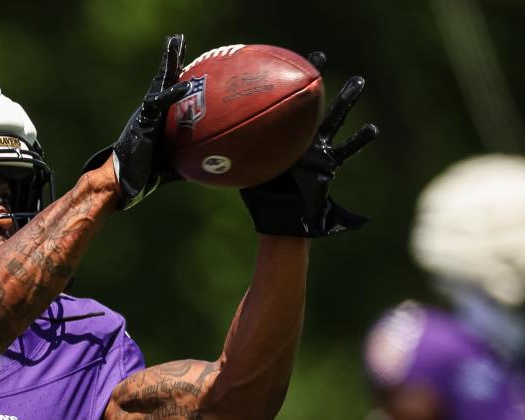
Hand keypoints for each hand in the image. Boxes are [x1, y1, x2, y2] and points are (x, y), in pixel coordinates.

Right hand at [84, 34, 190, 209]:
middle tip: (178, 40)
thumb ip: (185, 164)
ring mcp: (145, 115)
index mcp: (155, 122)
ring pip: (159, 84)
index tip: (186, 63)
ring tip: (176, 43)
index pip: (168, 94)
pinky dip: (172, 94)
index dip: (176, 78)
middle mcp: (149, 114)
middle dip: (171, 60)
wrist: (119, 181)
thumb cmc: (140, 177)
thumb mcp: (169, 168)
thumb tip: (207, 168)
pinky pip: (159, 104)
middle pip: (163, 81)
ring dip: (168, 63)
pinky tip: (185, 85)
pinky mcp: (142, 122)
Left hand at [240, 52, 378, 236]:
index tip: (277, 62)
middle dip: (313, 82)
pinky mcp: (331, 164)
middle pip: (308, 104)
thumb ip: (226, 161)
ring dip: (346, 100)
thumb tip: (194, 154)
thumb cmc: (260, 196)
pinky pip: (348, 150)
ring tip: (358, 80)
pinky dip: (360, 139)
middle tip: (319, 56)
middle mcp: (301, 137)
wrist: (279, 215)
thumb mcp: (242, 173)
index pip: (281, 106)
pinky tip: (372, 128)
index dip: (280, 85)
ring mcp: (318, 149)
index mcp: (281, 136)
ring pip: (335, 118)